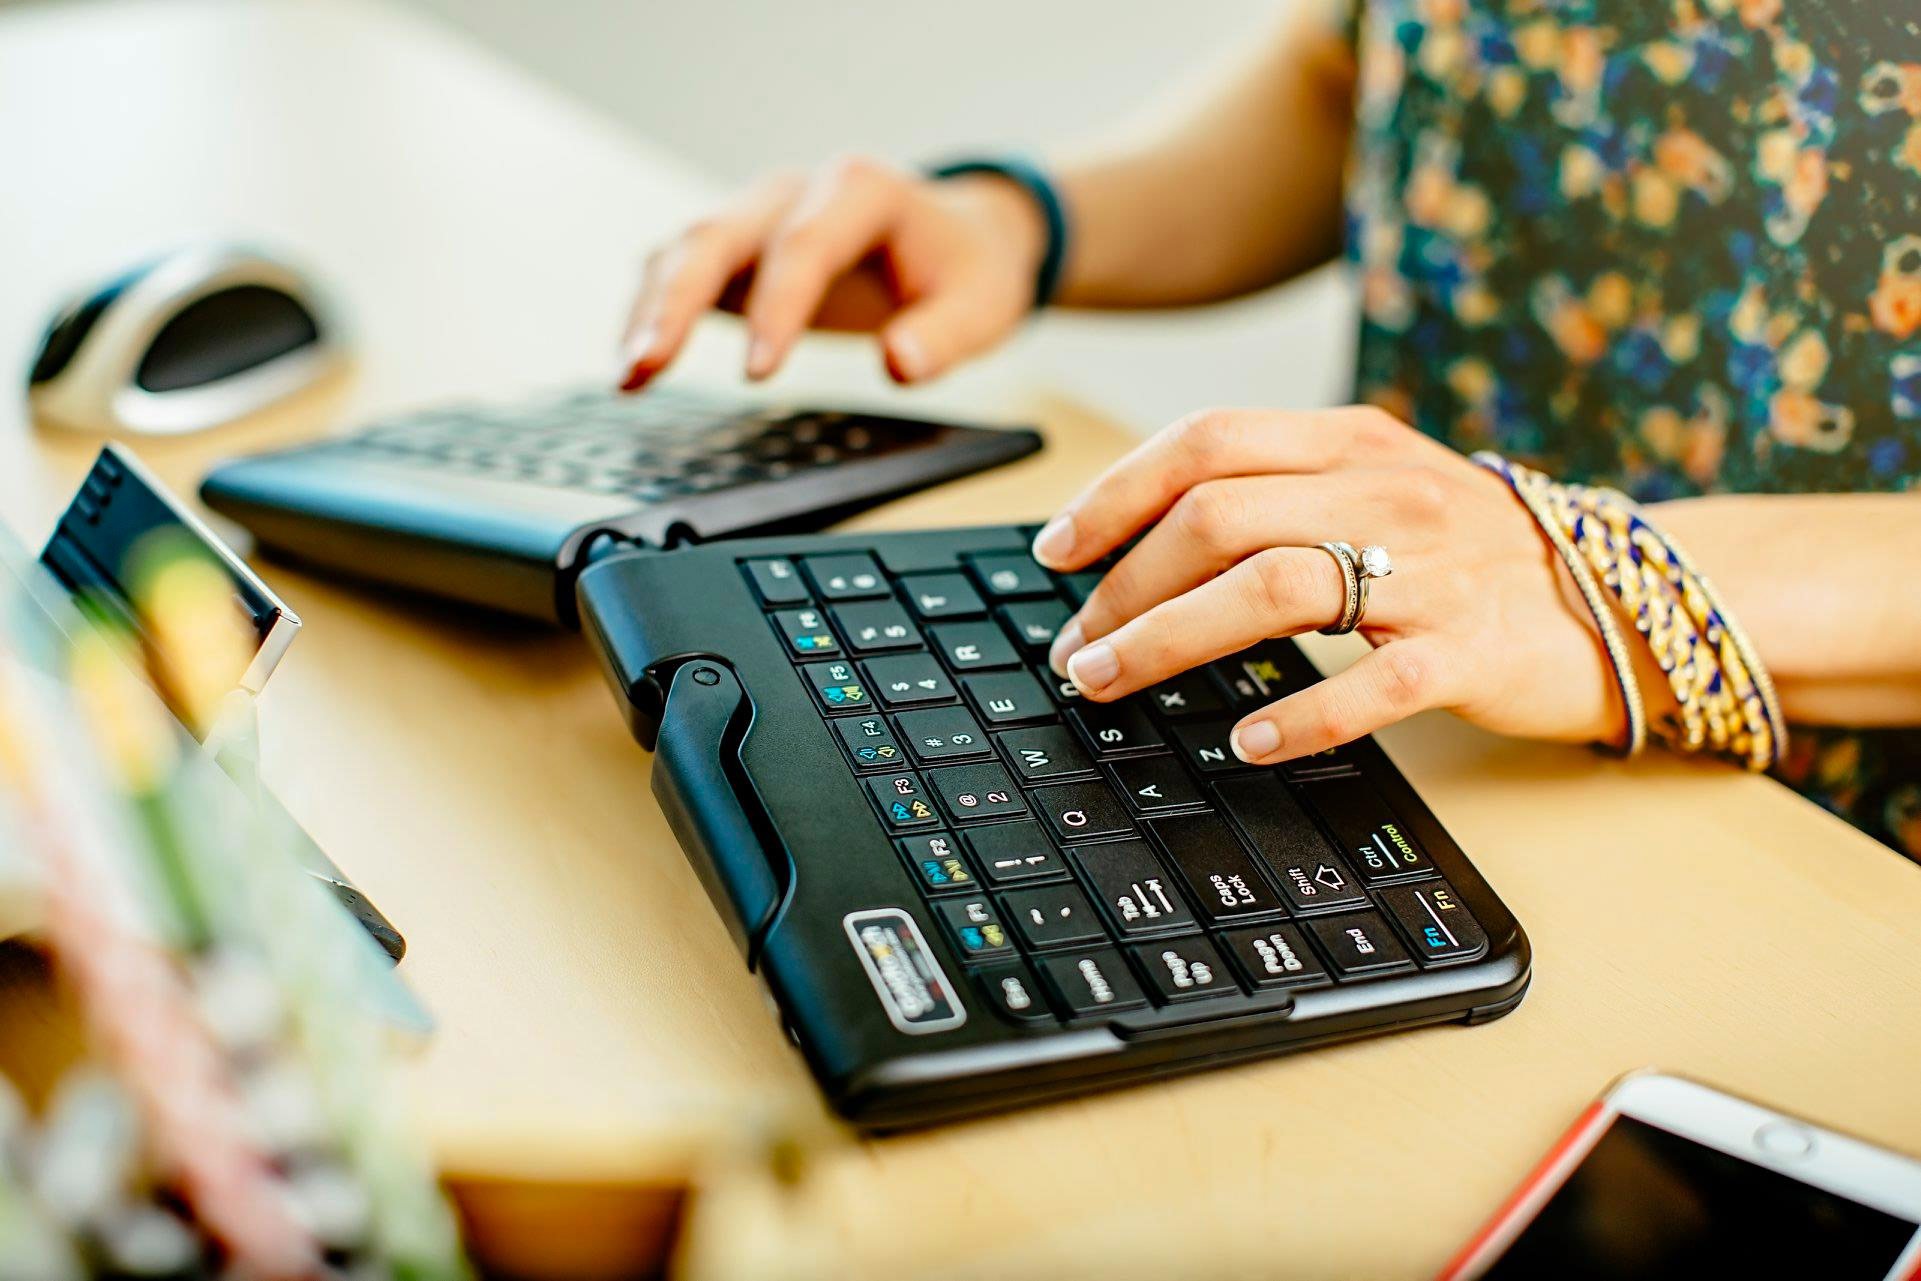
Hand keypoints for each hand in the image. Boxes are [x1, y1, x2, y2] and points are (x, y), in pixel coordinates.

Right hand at [617, 155, 1044, 390]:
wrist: (956, 239)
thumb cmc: (965, 270)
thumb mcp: (981, 306)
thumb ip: (944, 336)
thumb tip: (900, 364)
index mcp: (861, 190)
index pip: (805, 246)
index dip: (776, 309)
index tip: (758, 374)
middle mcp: (796, 192)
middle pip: (719, 235)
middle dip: (677, 300)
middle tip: (648, 366)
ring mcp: (758, 215)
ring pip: (686, 249)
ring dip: (650, 310)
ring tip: (627, 376)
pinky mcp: (737, 247)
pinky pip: (680, 270)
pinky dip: (652, 313)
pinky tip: (632, 364)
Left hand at [1034, 406, 1635, 762]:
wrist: (1621, 599)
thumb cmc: (1468, 554)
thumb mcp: (1372, 491)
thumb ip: (1274, 497)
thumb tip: (1137, 545)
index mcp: (1350, 441)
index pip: (1205, 442)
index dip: (1115, 494)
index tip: (1056, 552)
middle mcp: (1385, 490)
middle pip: (1216, 518)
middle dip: (1121, 586)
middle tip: (1075, 649)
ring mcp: (1432, 570)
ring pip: (1271, 589)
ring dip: (1168, 640)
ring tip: (1109, 682)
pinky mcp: (1470, 651)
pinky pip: (1372, 682)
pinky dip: (1298, 713)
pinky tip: (1243, 743)